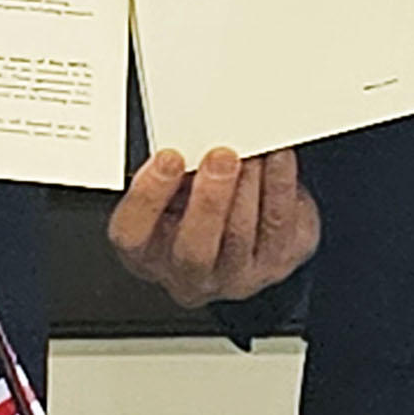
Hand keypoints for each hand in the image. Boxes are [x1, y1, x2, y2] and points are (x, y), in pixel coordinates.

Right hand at [103, 146, 320, 307]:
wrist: (242, 233)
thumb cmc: (197, 205)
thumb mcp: (171, 187)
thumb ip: (174, 170)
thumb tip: (191, 138)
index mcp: (148, 252)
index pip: (133, 234)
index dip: (148, 195)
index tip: (169, 157)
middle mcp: (189, 275)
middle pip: (194, 250)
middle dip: (209, 199)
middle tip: (222, 157)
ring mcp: (234, 276)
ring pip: (241, 236)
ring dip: (249, 185)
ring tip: (254, 151)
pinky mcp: (275, 263)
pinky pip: (280, 226)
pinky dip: (279, 185)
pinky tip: (277, 159)